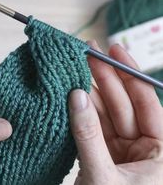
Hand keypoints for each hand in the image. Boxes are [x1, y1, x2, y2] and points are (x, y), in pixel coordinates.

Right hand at [69, 41, 162, 184]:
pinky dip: (84, 111)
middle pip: (124, 102)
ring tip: (77, 70)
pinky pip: (95, 126)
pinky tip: (75, 94)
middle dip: (106, 77)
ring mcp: (124, 150)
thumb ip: (88, 135)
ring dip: (91, 92)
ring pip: (107, 112)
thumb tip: (76, 97)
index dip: (128, 73)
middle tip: (89, 54)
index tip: (113, 50)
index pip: (146, 101)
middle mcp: (147, 148)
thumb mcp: (102, 177)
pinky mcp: (106, 154)